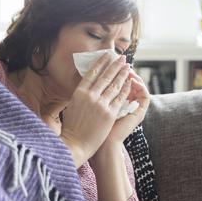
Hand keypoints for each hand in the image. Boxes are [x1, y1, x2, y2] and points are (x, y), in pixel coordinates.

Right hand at [60, 53, 131, 167]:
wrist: (76, 144)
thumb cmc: (71, 127)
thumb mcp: (71, 106)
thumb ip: (81, 95)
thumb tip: (87, 85)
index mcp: (79, 93)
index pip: (92, 73)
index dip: (101, 63)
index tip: (107, 56)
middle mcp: (90, 96)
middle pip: (105, 77)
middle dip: (115, 65)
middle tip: (122, 58)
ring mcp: (101, 104)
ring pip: (114, 85)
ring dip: (122, 74)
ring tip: (128, 66)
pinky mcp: (109, 114)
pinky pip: (120, 98)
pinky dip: (125, 89)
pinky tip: (129, 82)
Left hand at [96, 70, 149, 149]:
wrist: (102, 145)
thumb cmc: (92, 129)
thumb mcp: (93, 106)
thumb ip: (95, 94)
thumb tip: (90, 77)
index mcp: (117, 103)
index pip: (119, 83)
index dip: (115, 72)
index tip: (108, 62)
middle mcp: (128, 105)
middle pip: (130, 83)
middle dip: (124, 70)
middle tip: (119, 60)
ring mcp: (135, 109)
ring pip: (139, 87)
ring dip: (133, 75)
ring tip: (127, 68)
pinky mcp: (140, 113)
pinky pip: (145, 95)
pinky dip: (140, 86)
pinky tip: (132, 79)